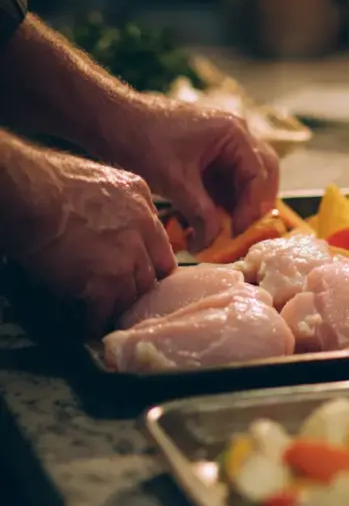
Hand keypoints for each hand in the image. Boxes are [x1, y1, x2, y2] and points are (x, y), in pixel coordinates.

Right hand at [4, 146, 175, 333]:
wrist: (31, 194)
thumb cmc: (50, 180)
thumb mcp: (102, 179)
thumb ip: (119, 204)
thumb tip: (114, 222)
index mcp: (142, 205)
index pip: (161, 249)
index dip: (150, 267)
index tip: (141, 277)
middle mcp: (142, 233)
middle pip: (150, 276)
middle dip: (137, 290)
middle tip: (123, 301)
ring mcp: (126, 261)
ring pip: (131, 298)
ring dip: (117, 308)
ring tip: (106, 317)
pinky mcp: (104, 284)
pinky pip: (104, 314)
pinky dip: (95, 322)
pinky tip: (88, 325)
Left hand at [103, 97, 278, 249]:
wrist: (111, 121)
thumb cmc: (142, 141)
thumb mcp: (175, 182)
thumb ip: (200, 213)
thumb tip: (211, 243)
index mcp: (233, 133)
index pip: (259, 175)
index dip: (252, 208)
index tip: (237, 233)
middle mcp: (235, 135)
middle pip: (262, 174)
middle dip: (253, 205)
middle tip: (240, 232)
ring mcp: (223, 144)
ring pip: (245, 180)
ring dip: (237, 205)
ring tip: (221, 230)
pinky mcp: (208, 155)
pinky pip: (226, 181)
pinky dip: (222, 202)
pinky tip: (208, 220)